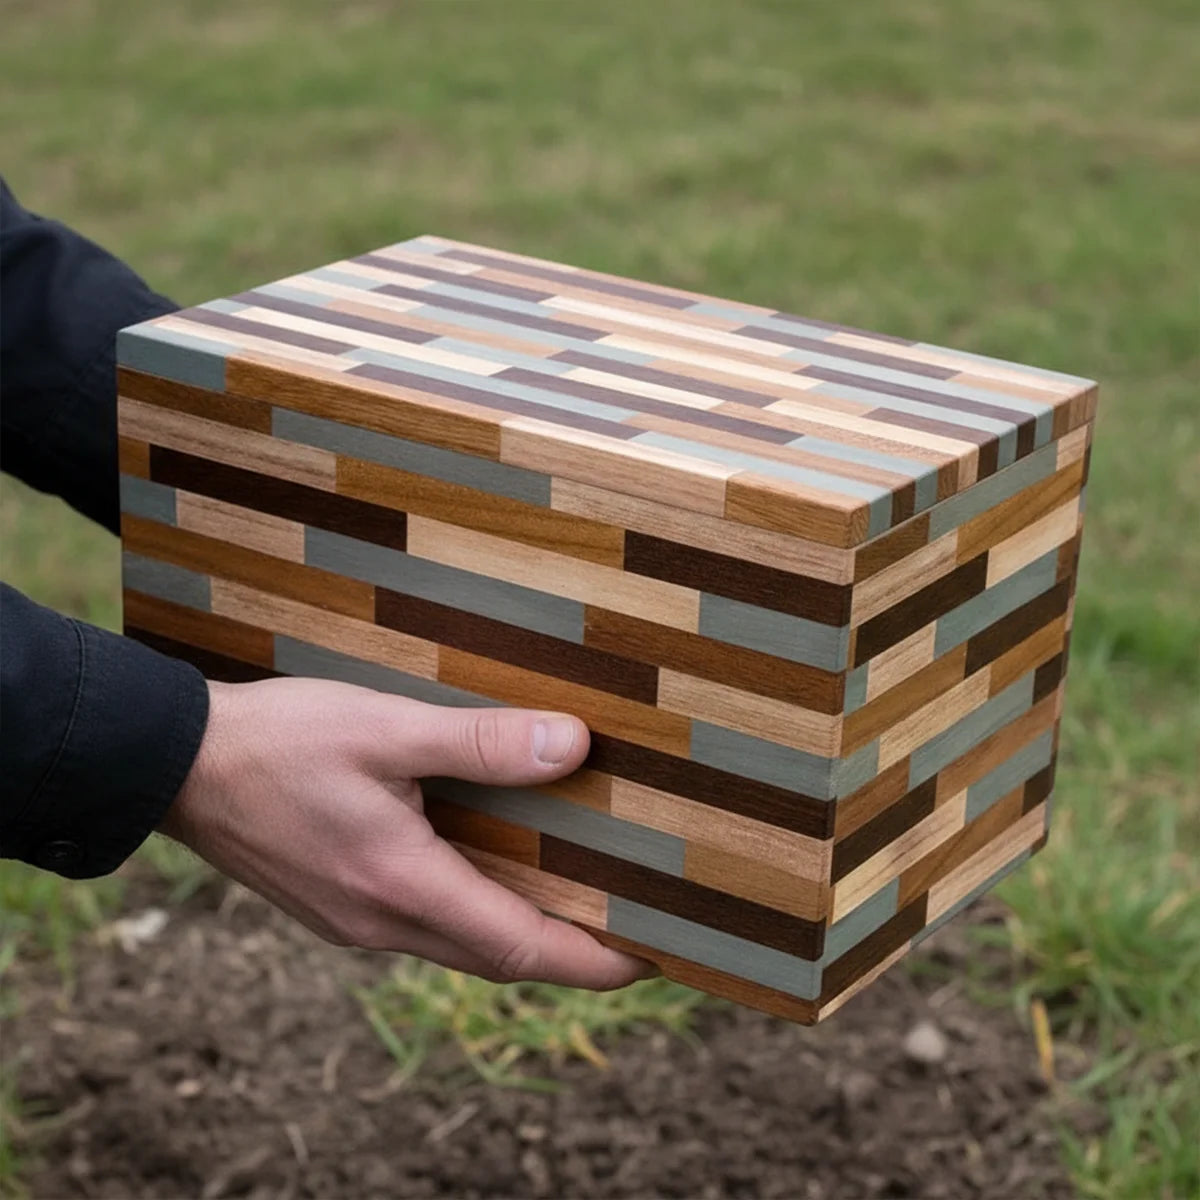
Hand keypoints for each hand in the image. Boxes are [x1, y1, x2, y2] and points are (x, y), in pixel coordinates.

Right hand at [161, 677, 651, 989]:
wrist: (175, 766)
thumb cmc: (278, 741)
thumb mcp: (384, 729)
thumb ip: (480, 742)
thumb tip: (573, 745)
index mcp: (402, 887)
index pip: (523, 948)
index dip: (596, 958)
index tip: (652, 954)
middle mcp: (383, 922)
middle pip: (499, 958)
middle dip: (571, 954)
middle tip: (631, 929)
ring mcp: (356, 920)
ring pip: (463, 944)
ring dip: (523, 932)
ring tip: (578, 900)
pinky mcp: (339, 904)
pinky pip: (428, 923)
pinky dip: (476, 911)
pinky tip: (493, 870)